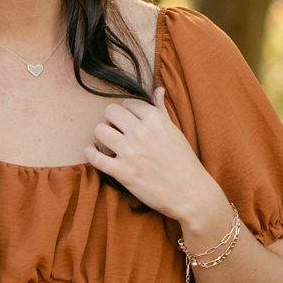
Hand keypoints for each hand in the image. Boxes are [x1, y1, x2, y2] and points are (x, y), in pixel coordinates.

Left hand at [83, 85, 217, 223]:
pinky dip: (91, 153)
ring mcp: (130, 152)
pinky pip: (95, 157)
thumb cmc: (184, 161)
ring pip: (99, 130)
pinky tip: (95, 153)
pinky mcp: (122, 172)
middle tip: (116, 130)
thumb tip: (158, 89)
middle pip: (110, 112)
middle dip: (111, 120)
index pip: (128, 103)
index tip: (129, 121)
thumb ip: (161, 109)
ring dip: (101, 136)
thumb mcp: (174, 131)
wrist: (191, 193)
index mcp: (155, 119)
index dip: (127, 112)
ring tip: (108, 142)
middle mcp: (141, 132)